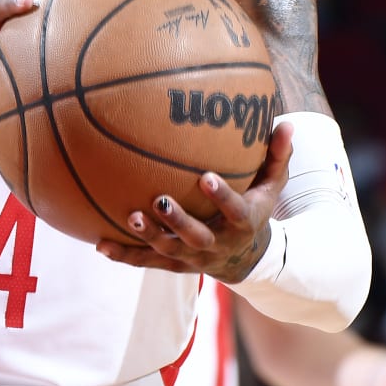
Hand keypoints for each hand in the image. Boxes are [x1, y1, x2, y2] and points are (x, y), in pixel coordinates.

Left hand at [96, 121, 293, 282]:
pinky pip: (146, 261)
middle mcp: (216, 244)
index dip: (221, 196)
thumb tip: (285, 121)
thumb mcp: (272, 186)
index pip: (234, 210)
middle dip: (178, 221)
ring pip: (168, 249)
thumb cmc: (255, 210)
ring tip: (130, 216)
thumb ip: (277, 156)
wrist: (244, 258)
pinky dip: (124, 255)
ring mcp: (192, 256)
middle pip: (196, 236)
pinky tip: (100, 244)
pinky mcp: (173, 263)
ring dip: (148, 235)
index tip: (206, 176)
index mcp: (241, 223)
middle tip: (159, 199)